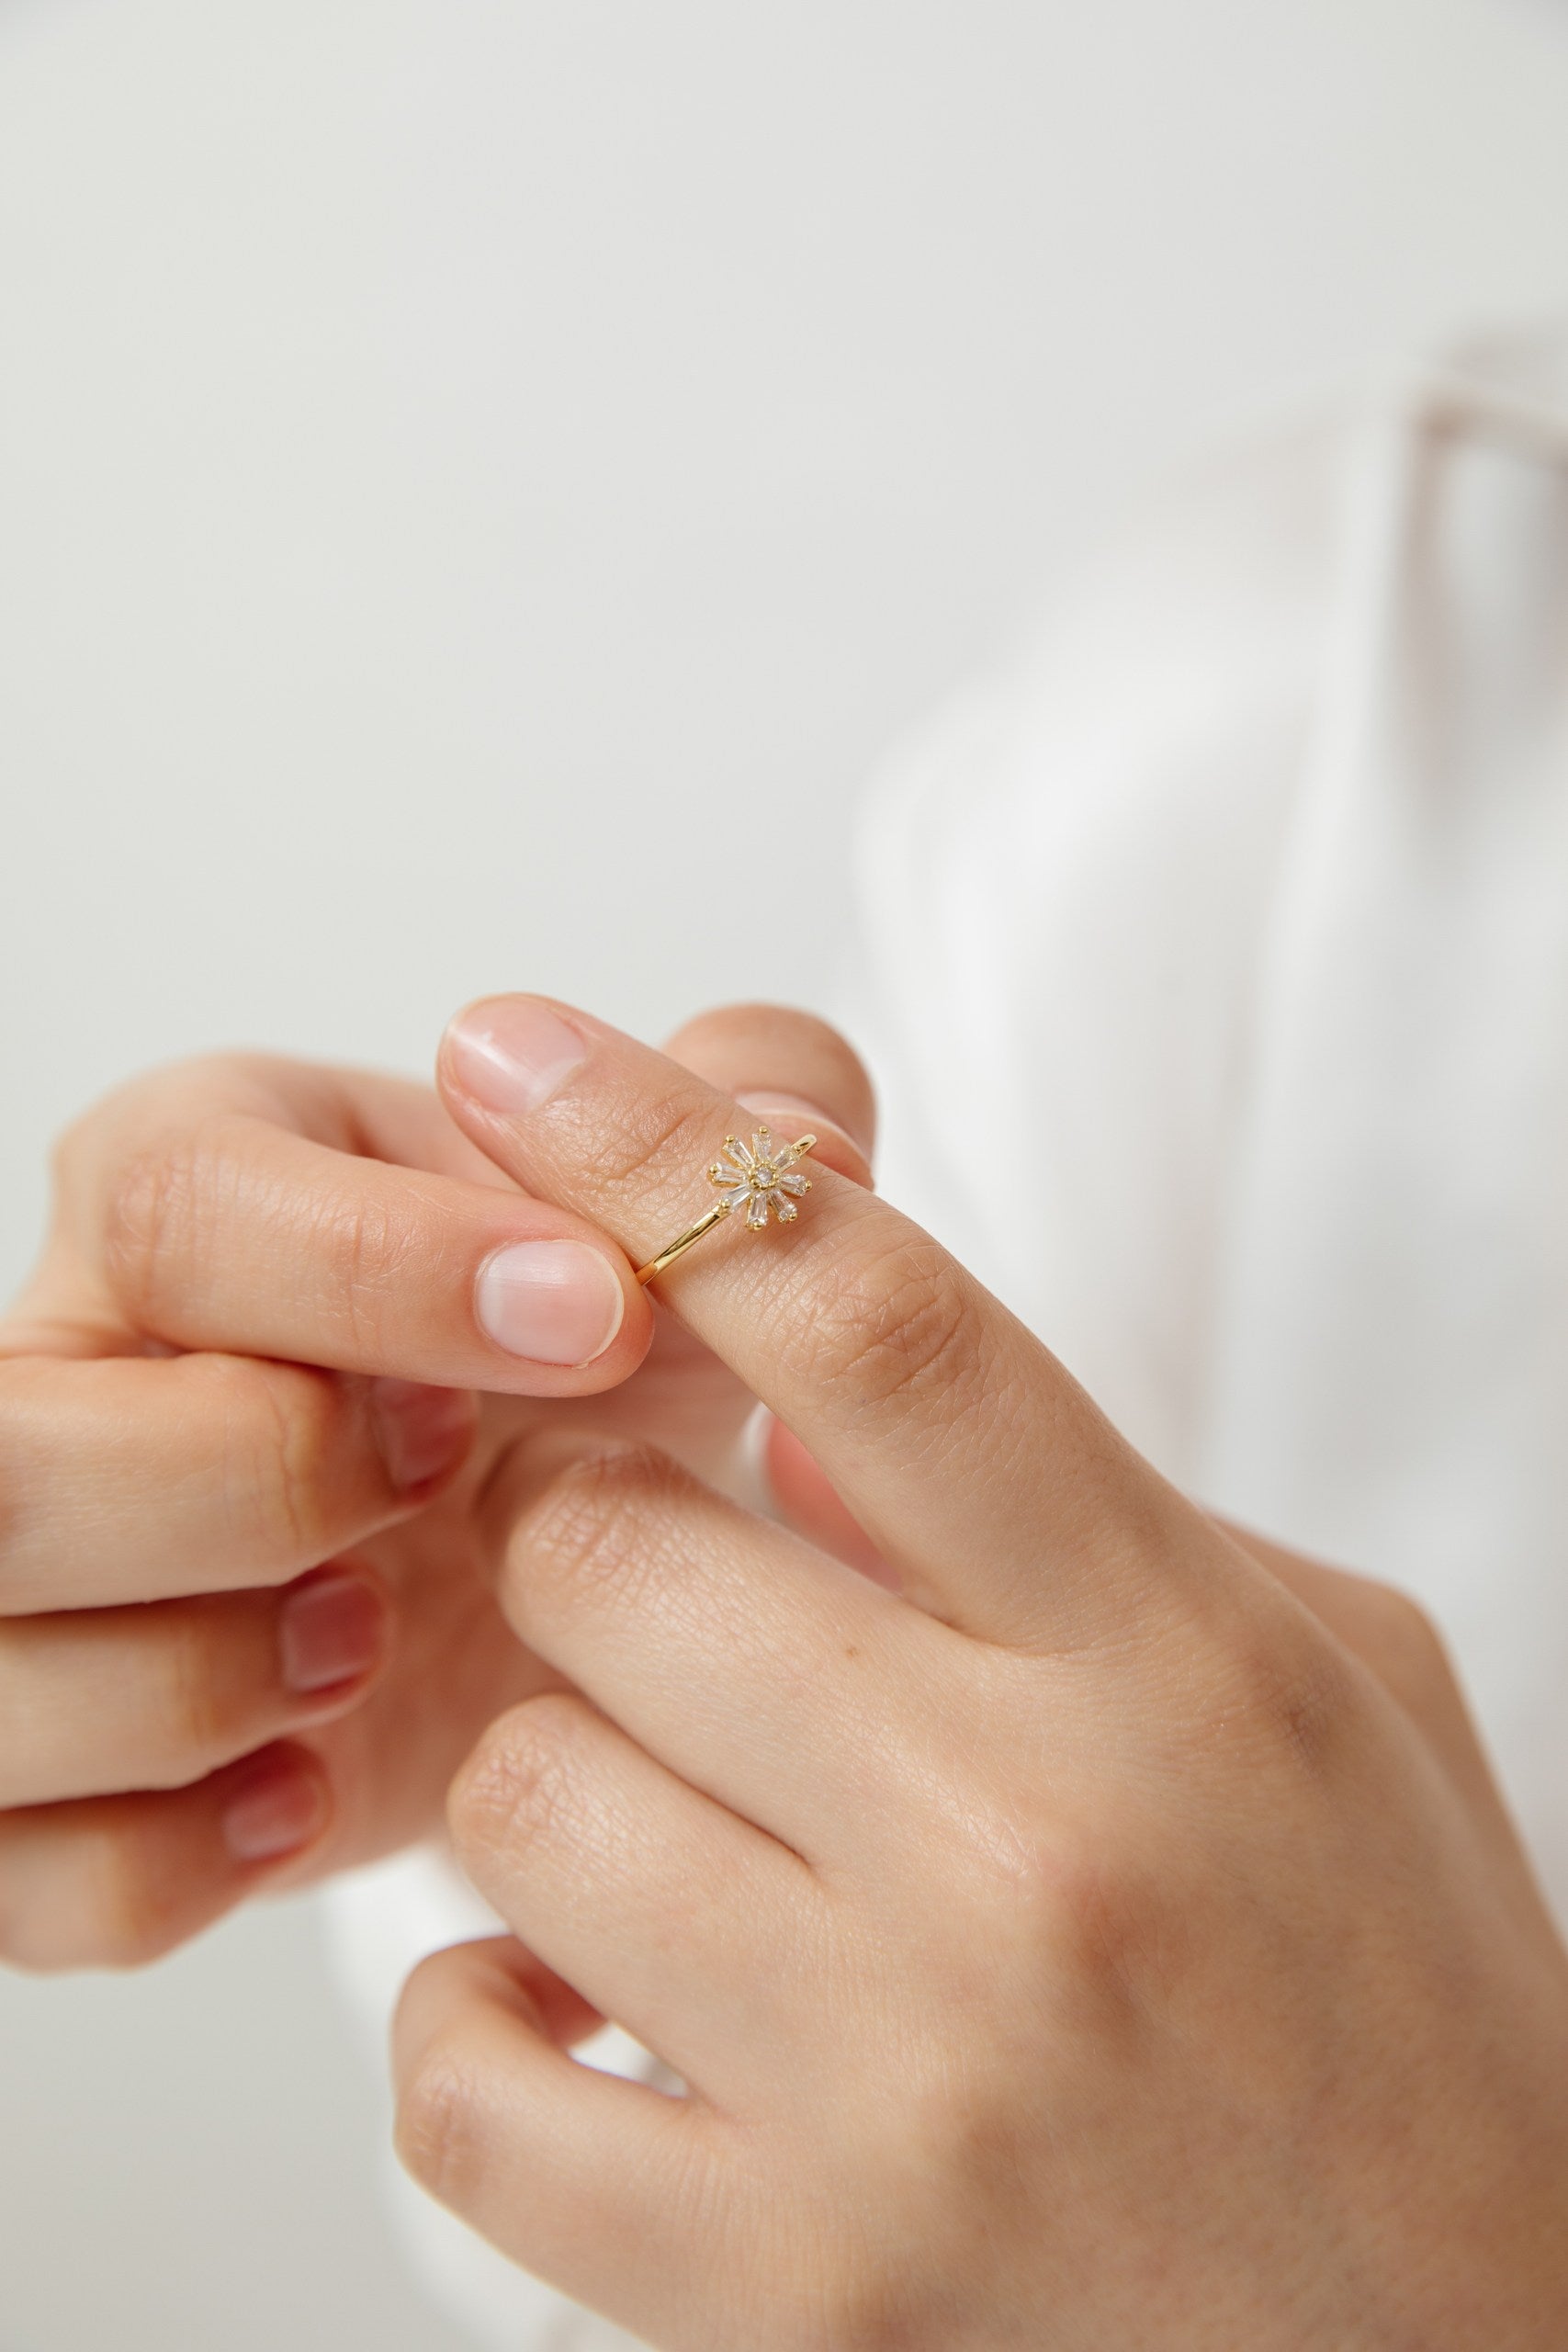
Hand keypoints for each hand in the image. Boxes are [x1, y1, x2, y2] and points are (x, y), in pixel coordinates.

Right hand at [0, 1015, 868, 1971]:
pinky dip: (172, 1859)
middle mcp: (65, 1380)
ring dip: (204, 1684)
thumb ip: (748, 1136)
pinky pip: (23, 1871)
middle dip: (258, 1486)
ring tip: (370, 1644)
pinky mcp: (40, 1788)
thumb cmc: (572, 1375)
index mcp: (189, 1192)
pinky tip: (311, 1793)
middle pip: (18, 1456)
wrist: (531, 1571)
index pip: (177, 1204)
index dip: (383, 1274)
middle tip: (445, 1487)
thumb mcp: (667, 1241)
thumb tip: (804, 1145)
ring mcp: (28, 1596)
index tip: (593, 1321)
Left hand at [394, 996, 1567, 2351]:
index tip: (520, 1053)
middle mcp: (1032, 1853)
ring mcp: (902, 2084)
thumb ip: (1077, 1511)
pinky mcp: (790, 2293)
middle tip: (665, 1587)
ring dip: (563, 1774)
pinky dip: (483, 2020)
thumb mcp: (1308, 1676)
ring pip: (522, 1787)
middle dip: (596, 1531)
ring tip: (678, 1820)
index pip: (882, 1330)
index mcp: (1175, 1662)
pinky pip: (465, 2082)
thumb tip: (801, 1414)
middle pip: (617, 1547)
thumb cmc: (1390, 1988)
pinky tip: (590, 2003)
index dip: (669, 1156)